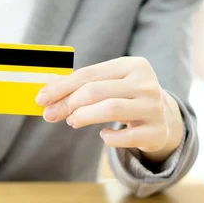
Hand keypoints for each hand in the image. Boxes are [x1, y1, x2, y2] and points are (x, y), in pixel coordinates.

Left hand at [35, 57, 183, 161]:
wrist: (162, 119)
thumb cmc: (125, 98)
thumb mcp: (109, 85)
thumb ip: (81, 87)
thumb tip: (46, 97)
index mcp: (133, 65)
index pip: (89, 74)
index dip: (61, 87)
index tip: (40, 99)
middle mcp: (146, 83)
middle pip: (97, 91)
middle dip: (68, 103)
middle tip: (52, 114)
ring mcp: (154, 107)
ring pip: (110, 109)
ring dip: (84, 116)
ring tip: (73, 121)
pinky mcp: (156, 131)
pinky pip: (126, 136)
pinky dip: (110, 137)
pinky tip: (103, 135)